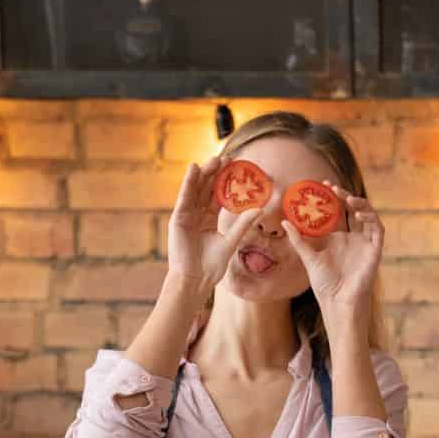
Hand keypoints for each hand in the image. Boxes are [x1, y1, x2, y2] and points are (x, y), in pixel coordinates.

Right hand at [166, 157, 263, 297]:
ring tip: (214, 159)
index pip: (218, 196)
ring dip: (204, 173)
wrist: (195, 280)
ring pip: (196, 190)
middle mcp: (197, 215)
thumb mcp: (231, 241)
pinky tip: (194, 168)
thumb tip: (260, 210)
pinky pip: (184, 197)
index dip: (226, 182)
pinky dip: (188, 182)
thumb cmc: (211, 266)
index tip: (236, 167)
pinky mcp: (178, 218)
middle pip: (206, 189)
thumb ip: (243, 224)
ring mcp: (187, 216)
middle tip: (227, 157)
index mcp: (209, 220)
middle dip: (216, 173)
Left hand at [282, 183, 384, 331]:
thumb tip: (284, 222)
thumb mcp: (308, 257)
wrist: (338, 301)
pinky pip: (377, 229)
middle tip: (333, 187)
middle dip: (345, 196)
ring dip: (360, 204)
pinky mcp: (374, 250)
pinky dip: (370, 218)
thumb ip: (298, 239)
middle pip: (353, 209)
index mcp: (338, 237)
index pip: (338, 211)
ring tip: (346, 198)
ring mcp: (365, 243)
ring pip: (367, 216)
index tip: (323, 185)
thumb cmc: (325, 283)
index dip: (333, 196)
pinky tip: (358, 213)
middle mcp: (353, 237)